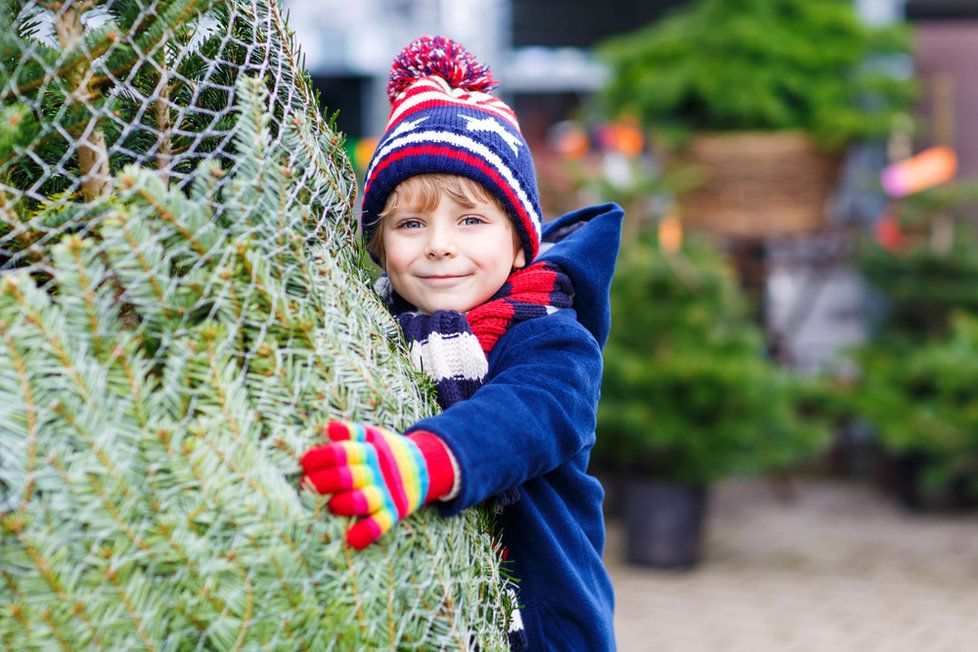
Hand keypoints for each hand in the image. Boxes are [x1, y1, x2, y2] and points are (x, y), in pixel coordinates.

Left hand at [301, 420, 454, 548]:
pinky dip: (367, 533)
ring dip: (345, 504)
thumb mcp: (374, 436)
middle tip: (307, 485)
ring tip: (331, 505)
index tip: (305, 462)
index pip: (342, 452)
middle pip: (348, 476)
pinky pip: (381, 524)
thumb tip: (329, 428)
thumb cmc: (386, 452)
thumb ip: (352, 432)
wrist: (425, 467)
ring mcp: (386, 493)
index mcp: (370, 451)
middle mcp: (378, 472)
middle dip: (325, 481)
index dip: (321, 457)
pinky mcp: (394, 512)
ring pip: (364, 501)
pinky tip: (351, 540)